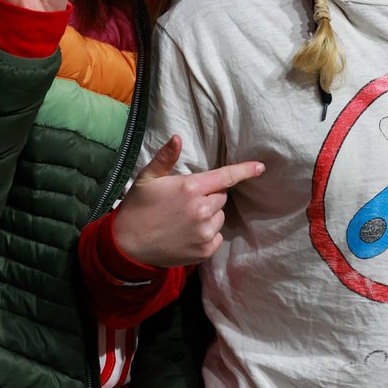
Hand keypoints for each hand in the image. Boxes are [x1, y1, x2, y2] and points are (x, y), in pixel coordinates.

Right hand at [113, 135, 265, 266]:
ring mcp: (204, 232)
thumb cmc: (137, 207)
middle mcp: (201, 210)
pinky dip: (207, 234)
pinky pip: (217, 236)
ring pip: (220, 216)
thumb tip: (177, 137)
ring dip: (209, 216)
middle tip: (186, 202)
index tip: (260, 167)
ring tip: (184, 219)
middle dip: (209, 196)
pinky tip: (188, 234)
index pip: (225, 176)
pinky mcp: (204, 250)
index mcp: (191, 188)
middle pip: (221, 197)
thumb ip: (165, 158)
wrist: (126, 246)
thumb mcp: (147, 178)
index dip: (245, 170)